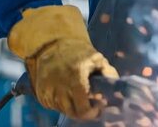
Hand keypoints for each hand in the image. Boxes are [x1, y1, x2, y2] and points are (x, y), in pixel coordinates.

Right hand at [7, 5, 118, 119]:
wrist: (54, 45)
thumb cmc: (79, 53)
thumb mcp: (98, 59)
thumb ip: (108, 75)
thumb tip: (116, 91)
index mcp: (76, 77)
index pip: (83, 108)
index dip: (92, 112)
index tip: (98, 106)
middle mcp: (60, 86)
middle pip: (73, 112)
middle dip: (84, 111)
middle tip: (91, 104)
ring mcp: (48, 90)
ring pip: (63, 110)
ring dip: (73, 107)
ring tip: (79, 96)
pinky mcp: (41, 93)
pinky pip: (53, 106)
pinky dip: (62, 104)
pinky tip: (67, 93)